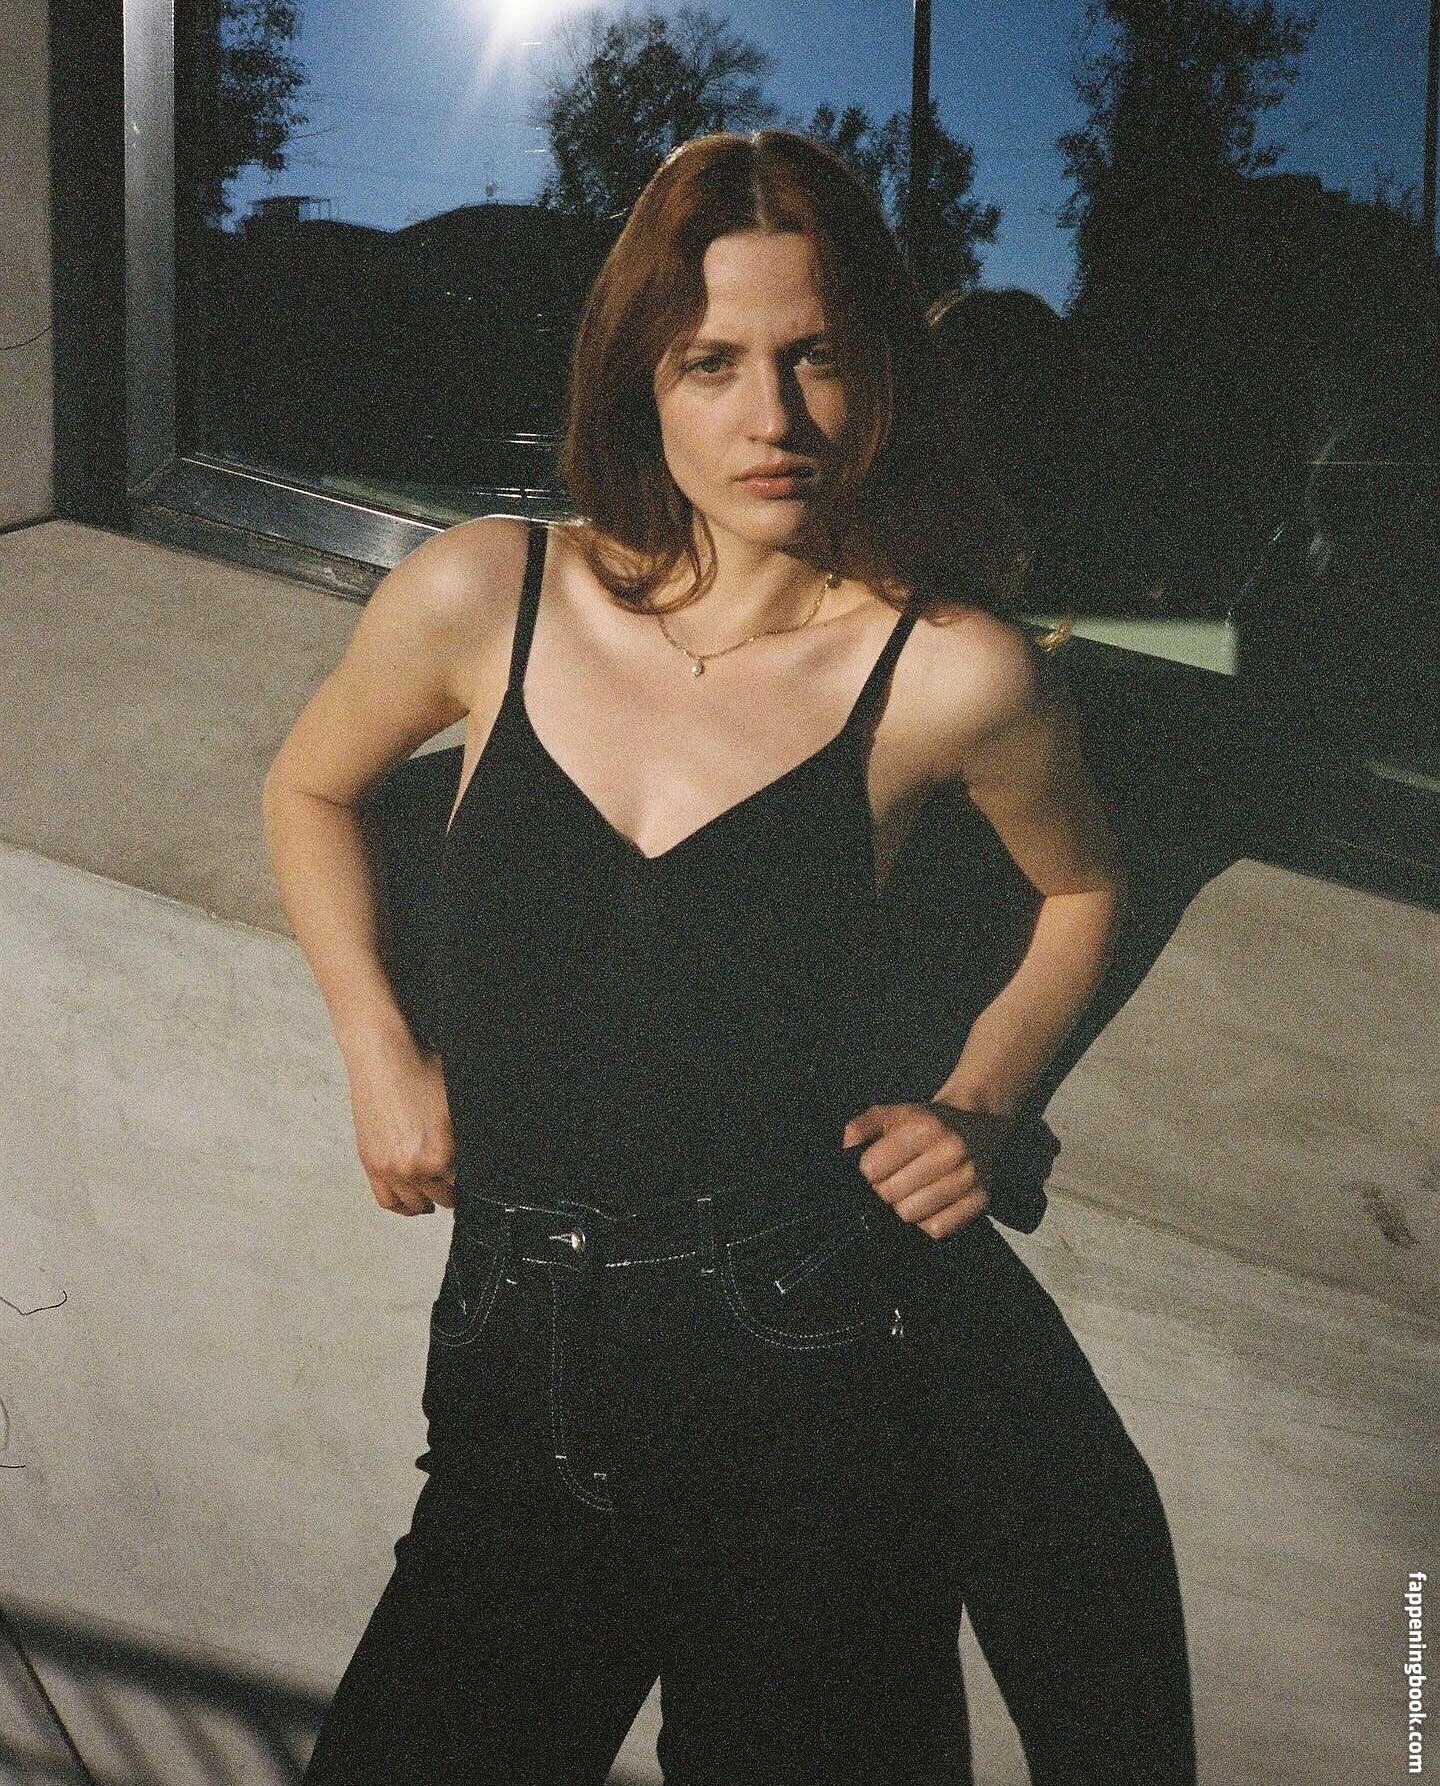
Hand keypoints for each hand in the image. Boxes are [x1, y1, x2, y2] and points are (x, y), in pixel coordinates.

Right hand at [340, 1020, 455, 1216]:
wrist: (384, 1059)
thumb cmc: (422, 1072)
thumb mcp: (459, 1106)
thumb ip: (469, 1138)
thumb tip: (482, 1156)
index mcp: (443, 1155)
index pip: (466, 1185)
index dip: (473, 1181)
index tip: (474, 1179)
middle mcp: (416, 1167)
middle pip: (443, 1198)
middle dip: (452, 1191)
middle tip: (456, 1184)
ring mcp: (391, 1169)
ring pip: (415, 1204)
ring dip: (428, 1201)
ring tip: (436, 1194)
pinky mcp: (371, 1164)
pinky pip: (387, 1200)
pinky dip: (402, 1205)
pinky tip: (413, 1202)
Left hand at [841, 1101, 1012, 1239]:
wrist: (976, 1122)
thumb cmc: (925, 1122)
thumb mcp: (891, 1113)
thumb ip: (861, 1126)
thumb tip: (846, 1148)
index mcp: (925, 1127)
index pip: (872, 1169)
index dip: (869, 1170)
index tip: (878, 1164)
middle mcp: (951, 1151)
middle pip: (890, 1195)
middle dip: (885, 1189)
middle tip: (896, 1178)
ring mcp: (969, 1177)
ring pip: (911, 1214)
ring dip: (905, 1206)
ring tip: (912, 1190)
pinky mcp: (981, 1200)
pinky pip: (937, 1229)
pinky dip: (928, 1221)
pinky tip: (930, 1202)